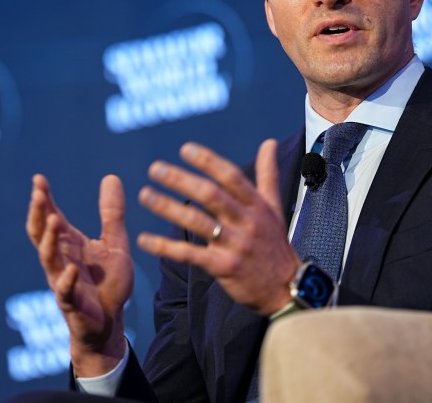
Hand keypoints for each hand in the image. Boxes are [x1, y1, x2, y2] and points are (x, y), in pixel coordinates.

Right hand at [26, 173, 133, 376]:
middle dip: (38, 214)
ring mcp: (62, 280)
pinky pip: (65, 291)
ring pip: (48, 258)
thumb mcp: (115, 242)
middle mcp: (60, 259)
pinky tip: (71, 269)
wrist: (110, 321)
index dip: (44, 198)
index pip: (50, 216)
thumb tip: (110, 176)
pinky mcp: (71, 303)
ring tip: (55, 219)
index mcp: (68, 243)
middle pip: (40, 233)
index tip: (38, 178)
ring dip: (49, 239)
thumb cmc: (107, 282)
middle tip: (39, 194)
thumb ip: (111, 213)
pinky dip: (66, 280)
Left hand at [136, 139, 300, 315]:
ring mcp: (235, 245)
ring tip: (146, 195)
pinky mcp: (224, 267)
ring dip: (168, 208)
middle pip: (211, 196)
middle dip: (181, 180)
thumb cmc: (276, 245)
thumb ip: (267, 174)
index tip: (185, 149)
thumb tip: (268, 143)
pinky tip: (144, 239)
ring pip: (198, 222)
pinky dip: (165, 247)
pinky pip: (190, 255)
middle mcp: (246, 222)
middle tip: (156, 169)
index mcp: (256, 206)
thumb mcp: (275, 207)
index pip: (231, 177)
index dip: (208, 161)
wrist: (287, 289)